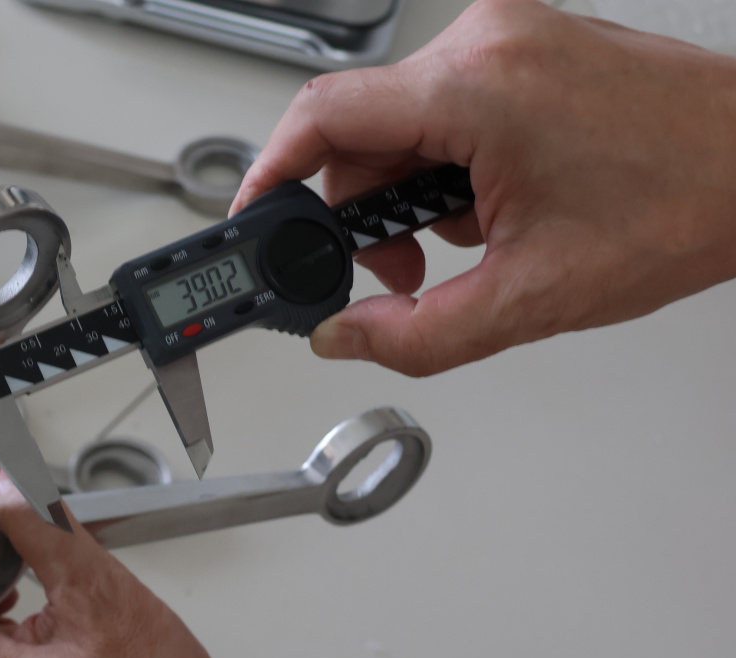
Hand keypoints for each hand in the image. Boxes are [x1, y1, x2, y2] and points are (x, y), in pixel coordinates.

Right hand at [232, 0, 735, 375]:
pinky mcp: (526, 45)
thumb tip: (343, 338)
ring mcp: (508, 35)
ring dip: (408, 194)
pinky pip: (442, 105)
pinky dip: (445, 165)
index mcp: (476, 88)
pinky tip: (488, 207)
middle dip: (362, 214)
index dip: (269, 176)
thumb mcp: (531, 299)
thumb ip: (415, 335)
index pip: (322, 116)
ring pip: (399, 121)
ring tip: (463, 244)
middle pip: (358, 128)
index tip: (254, 221)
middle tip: (399, 275)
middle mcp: (485, 42)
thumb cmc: (685, 203)